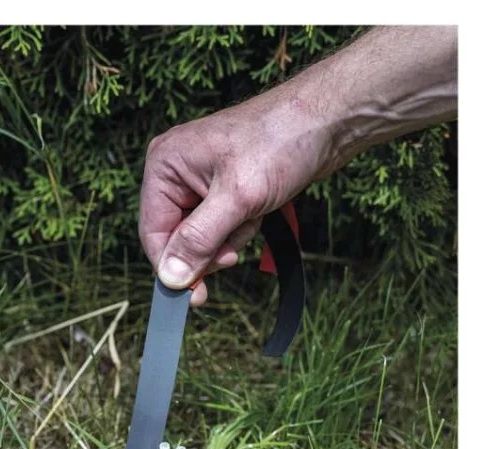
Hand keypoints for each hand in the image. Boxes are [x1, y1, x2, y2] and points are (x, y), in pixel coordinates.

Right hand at [138, 27, 456, 305]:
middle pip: (177, 237)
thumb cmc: (281, 141)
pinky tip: (260, 211)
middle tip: (235, 250)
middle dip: (210, 248)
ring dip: (231, 238)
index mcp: (165, 165)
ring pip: (202, 237)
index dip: (173, 266)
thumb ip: (198, 241)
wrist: (328, 119)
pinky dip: (241, 229)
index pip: (153, 232)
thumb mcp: (237, 198)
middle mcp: (176, 173)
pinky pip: (221, 227)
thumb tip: (171, 278)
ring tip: (254, 214)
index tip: (194, 295)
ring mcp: (199, 180)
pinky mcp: (223, 188)